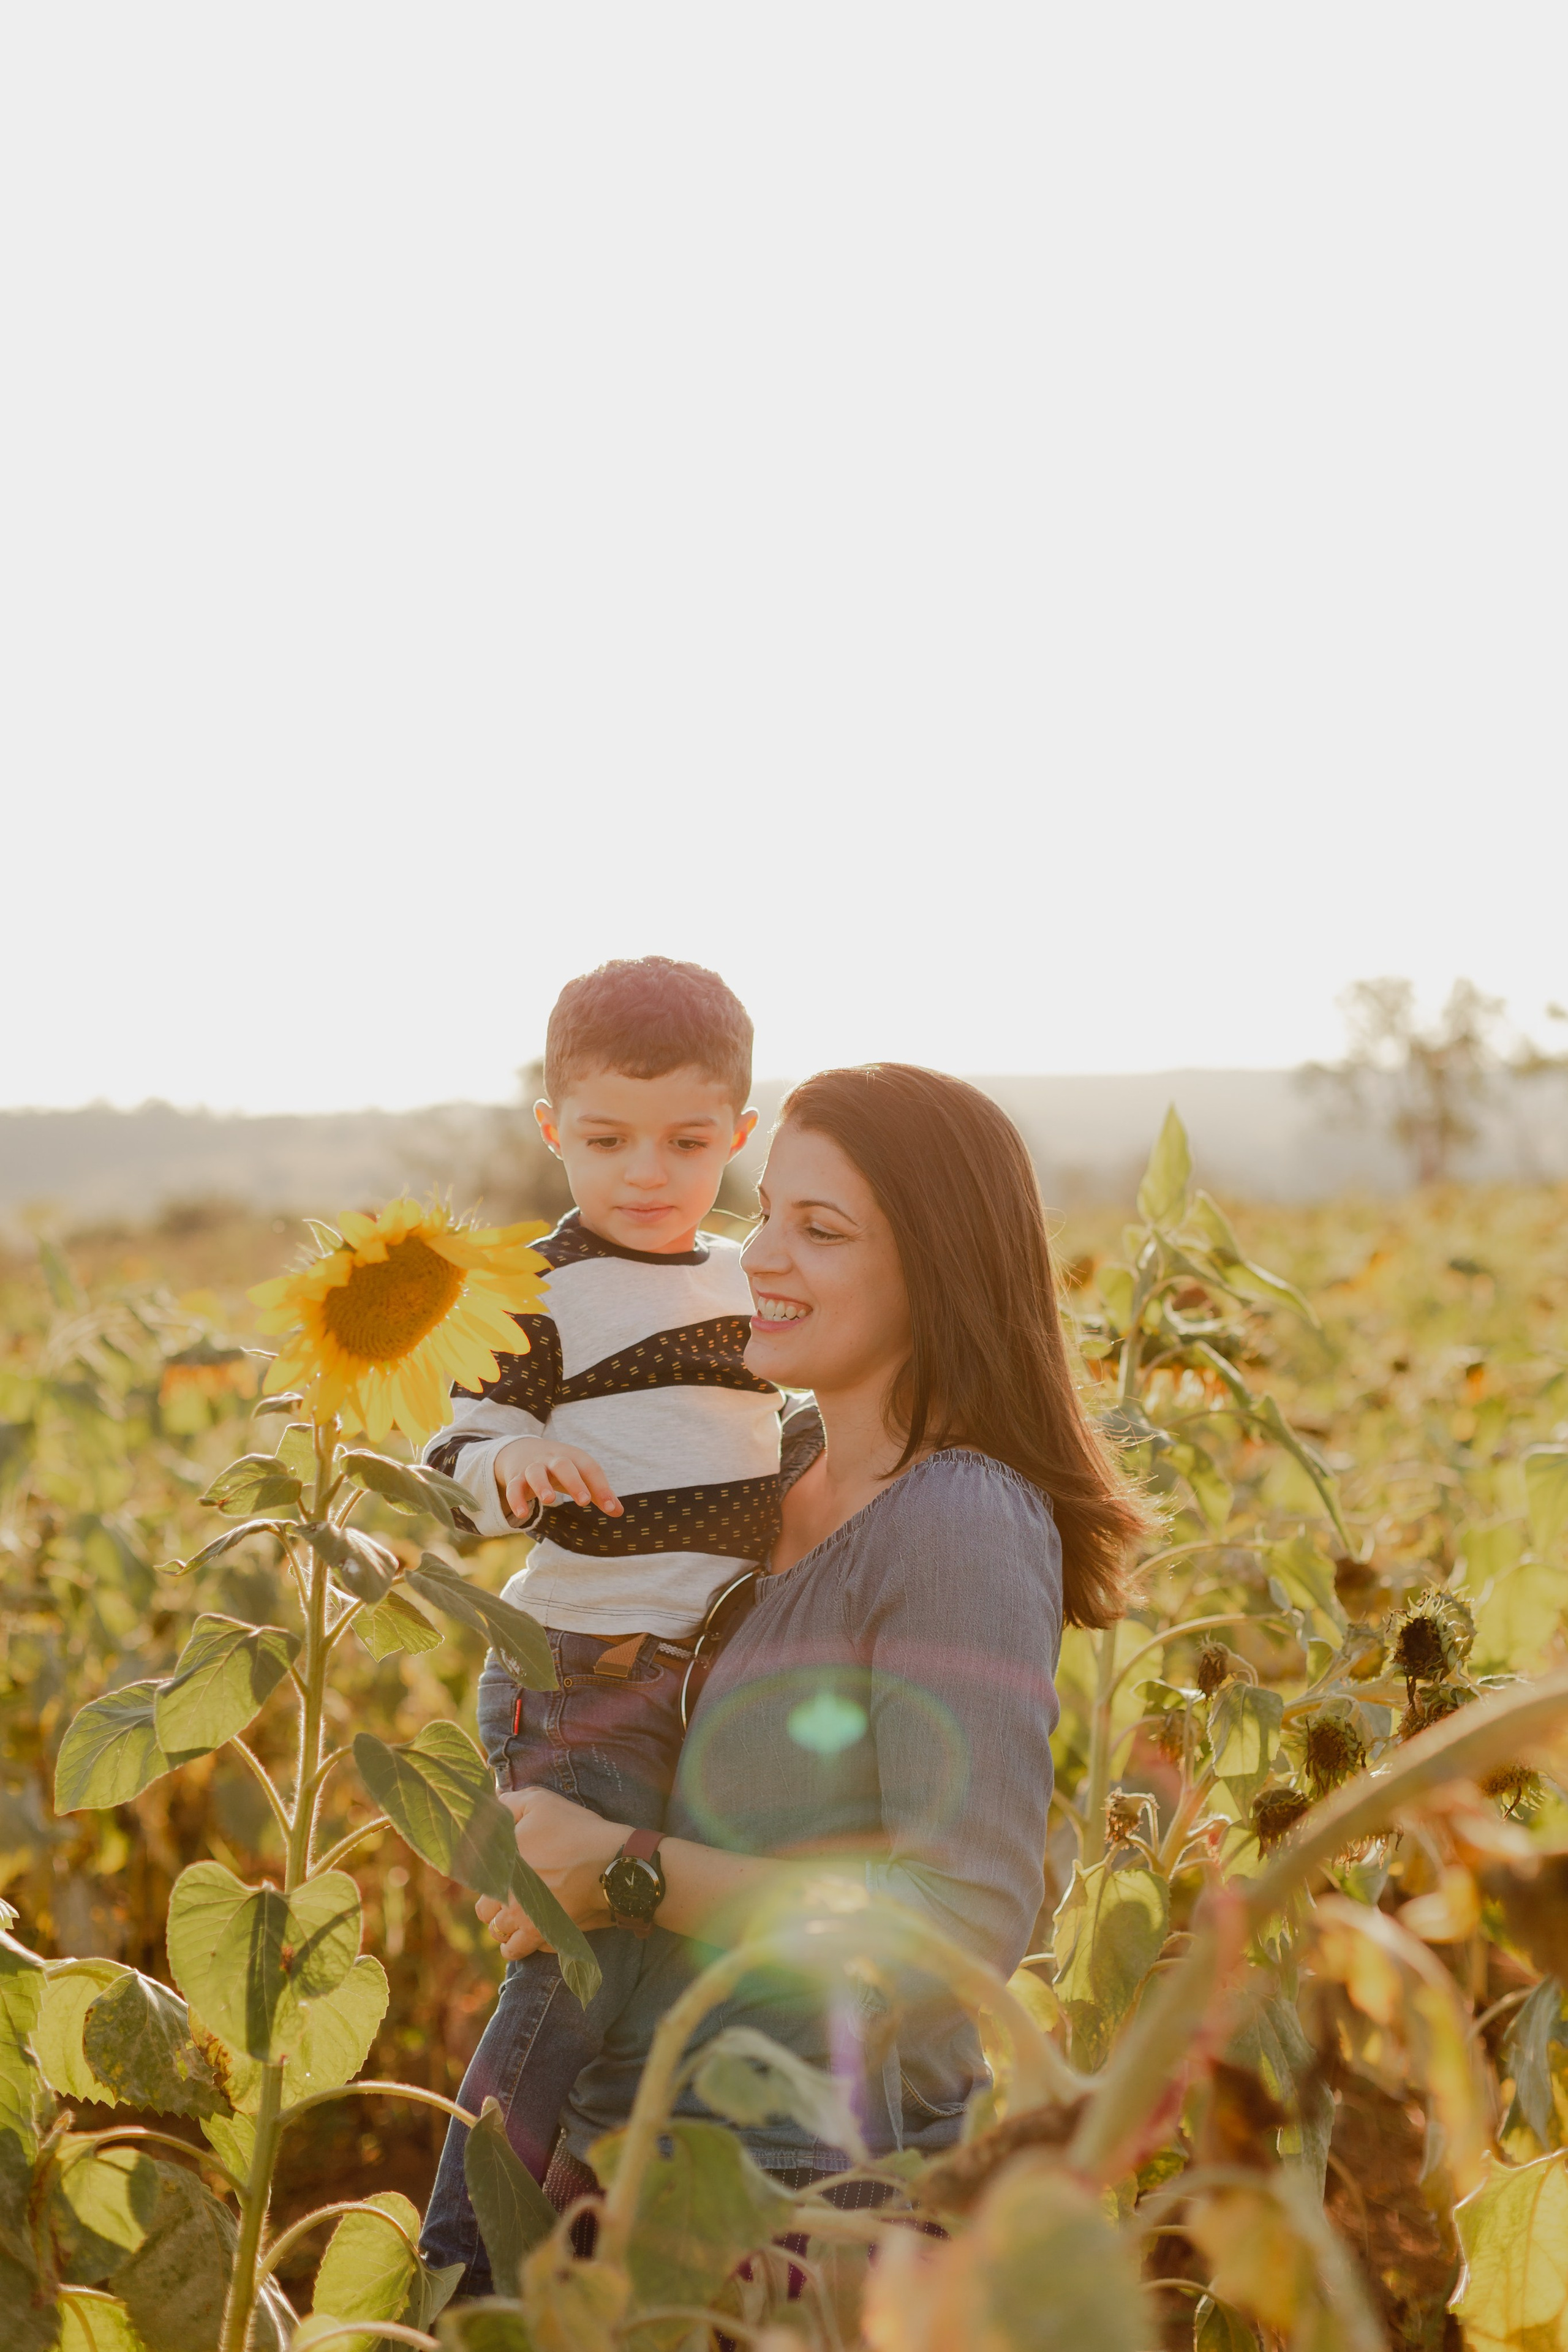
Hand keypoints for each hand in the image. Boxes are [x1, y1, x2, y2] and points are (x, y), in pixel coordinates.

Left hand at [475, 1786, 628, 1961]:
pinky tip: (534, 1931)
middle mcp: (507, 1897)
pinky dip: (523, 1945)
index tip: (501, 1871)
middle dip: (494, 1904)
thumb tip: (490, 1805)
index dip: (487, 1874)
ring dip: (506, 1928)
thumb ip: (508, 1804)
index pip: (476, 1878)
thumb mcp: (540, 1803)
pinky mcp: (545, 1938)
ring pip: (499, 1935)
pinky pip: (521, 1951)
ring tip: (520, 1917)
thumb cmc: (576, 1831)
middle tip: (511, 1895)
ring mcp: (525, 1921)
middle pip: (484, 1912)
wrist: (612, 1865)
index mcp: (501, 1865)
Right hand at [494, 1436, 622, 1521]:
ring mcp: (532, 1467)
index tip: (611, 1508)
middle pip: (563, 1465)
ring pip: (535, 1472)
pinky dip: (516, 1499)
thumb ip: (598, 1493)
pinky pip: (514, 1487)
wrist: (522, 1450)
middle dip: (574, 1482)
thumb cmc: (559, 1468)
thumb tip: (619, 1512)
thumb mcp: (579, 1475)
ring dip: (541, 1485)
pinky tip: (522, 1514)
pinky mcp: (515, 1478)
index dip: (602, 1487)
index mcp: (573, 1458)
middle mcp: (552, 1460)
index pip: (590, 1468)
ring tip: (549, 1500)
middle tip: (585, 1501)